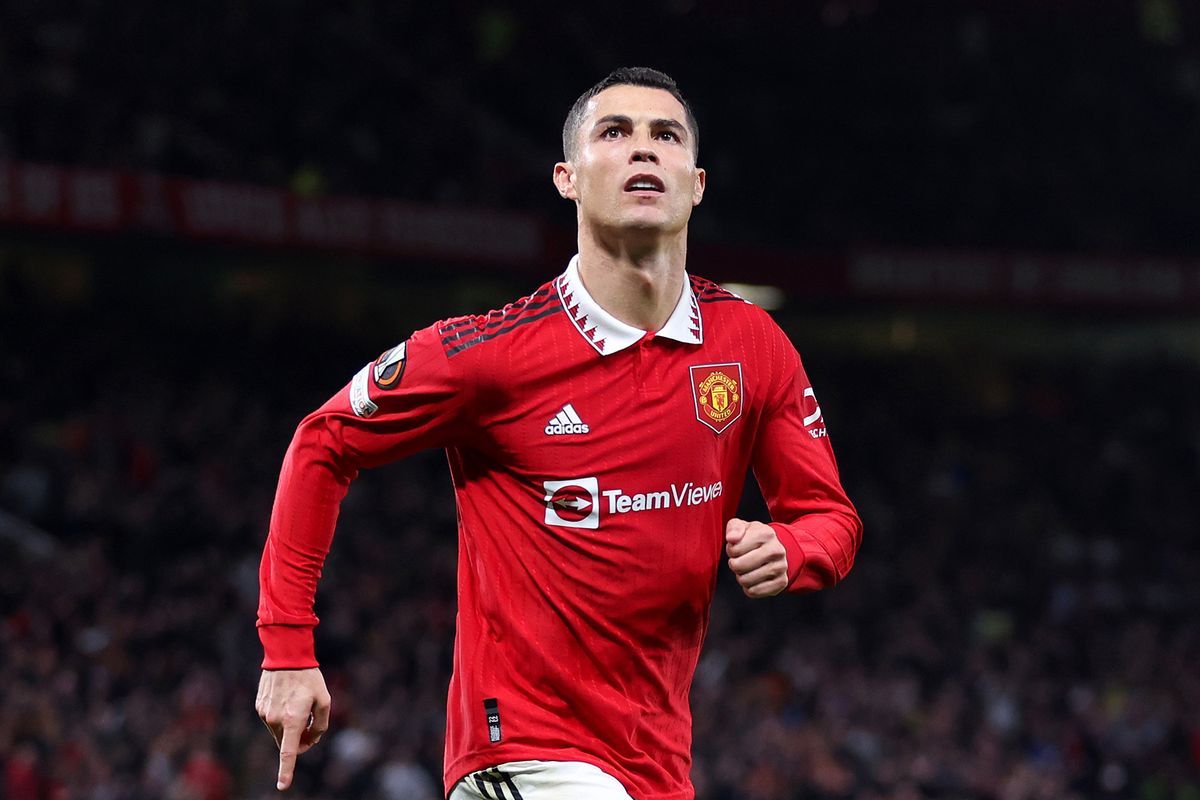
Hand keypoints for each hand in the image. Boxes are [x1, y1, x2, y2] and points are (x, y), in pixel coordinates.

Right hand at [255, 668, 331, 790]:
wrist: (285, 656)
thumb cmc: (309, 678)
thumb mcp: (324, 700)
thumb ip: (320, 724)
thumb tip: (310, 739)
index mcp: (293, 719)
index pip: (289, 751)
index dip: (286, 770)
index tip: (283, 786)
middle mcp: (275, 720)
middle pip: (287, 743)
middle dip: (299, 741)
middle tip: (311, 725)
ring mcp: (264, 714)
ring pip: (279, 732)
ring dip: (289, 727)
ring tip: (298, 704)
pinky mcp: (259, 707)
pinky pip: (271, 720)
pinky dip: (281, 717)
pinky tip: (287, 698)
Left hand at [725, 518, 788, 597]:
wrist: (775, 549)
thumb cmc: (754, 538)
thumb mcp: (744, 527)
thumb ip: (734, 528)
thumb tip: (732, 538)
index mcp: (766, 534)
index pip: (734, 549)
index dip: (731, 550)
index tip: (737, 548)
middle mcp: (776, 550)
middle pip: (738, 566)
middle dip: (734, 565)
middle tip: (740, 560)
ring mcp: (781, 567)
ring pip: (745, 581)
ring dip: (741, 577)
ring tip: (747, 569)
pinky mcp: (782, 582)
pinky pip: (754, 592)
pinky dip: (749, 588)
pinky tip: (754, 579)